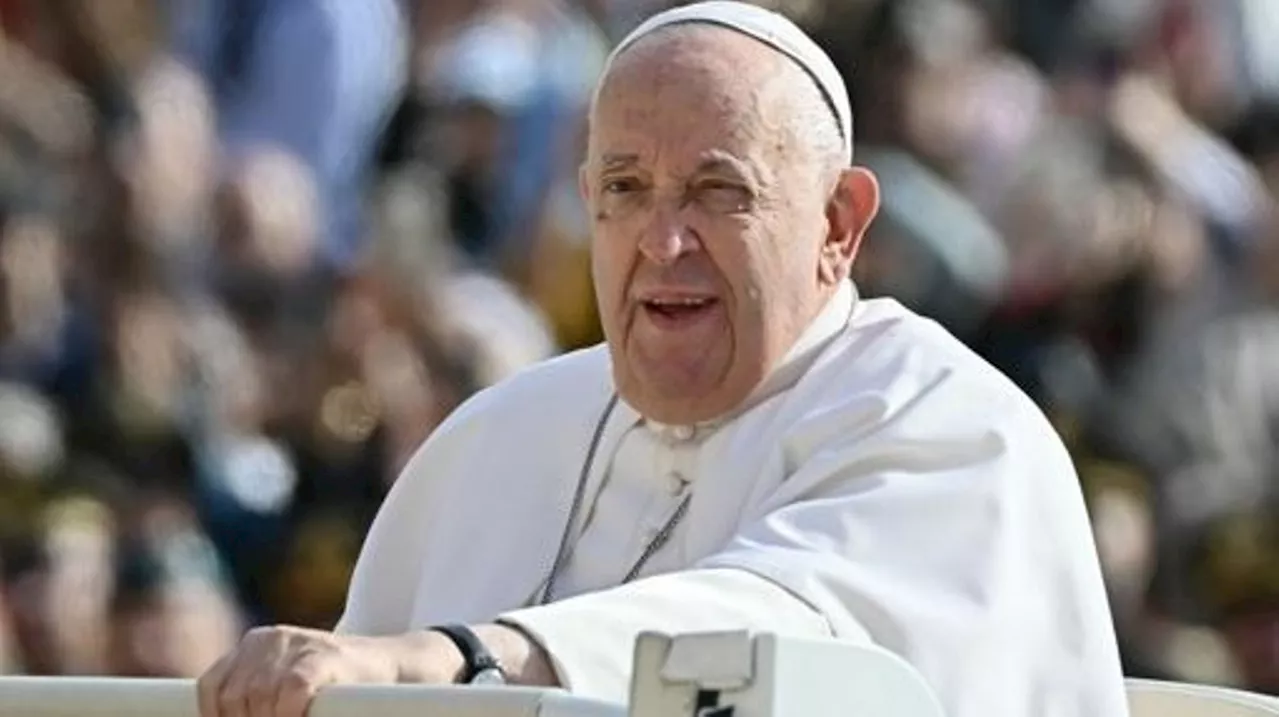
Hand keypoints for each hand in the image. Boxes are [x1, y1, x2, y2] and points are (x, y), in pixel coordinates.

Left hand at [196, 625, 461, 716]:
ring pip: (257, 699)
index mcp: (255, 645)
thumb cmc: (340, 687)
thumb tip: (221, 716)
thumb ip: (257, 697)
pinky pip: (290, 692)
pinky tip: (302, 715)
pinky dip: (290, 713)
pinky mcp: (322, 657)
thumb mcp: (286, 687)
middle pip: (233, 698)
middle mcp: (269, 639)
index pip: (212, 689)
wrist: (395, 666)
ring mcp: (297, 644)